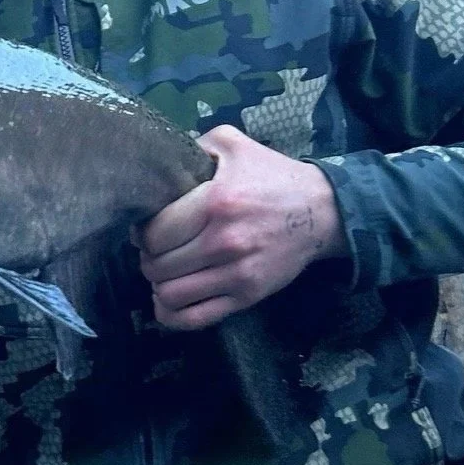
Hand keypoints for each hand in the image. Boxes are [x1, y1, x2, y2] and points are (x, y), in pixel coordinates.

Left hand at [137, 125, 344, 329]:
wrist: (321, 211)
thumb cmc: (272, 176)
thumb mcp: (233, 145)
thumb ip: (193, 148)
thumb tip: (157, 164)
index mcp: (216, 202)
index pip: (155, 233)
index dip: (142, 233)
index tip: (147, 229)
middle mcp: (224, 241)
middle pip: (157, 265)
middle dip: (149, 258)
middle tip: (157, 250)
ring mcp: (236, 274)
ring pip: (170, 295)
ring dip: (159, 285)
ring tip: (166, 271)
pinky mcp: (246, 296)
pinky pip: (194, 319)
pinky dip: (171, 315)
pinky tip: (167, 301)